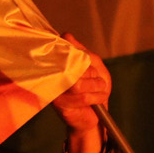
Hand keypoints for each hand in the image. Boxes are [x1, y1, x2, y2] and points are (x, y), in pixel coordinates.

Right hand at [52, 33, 110, 152]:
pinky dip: (96, 96)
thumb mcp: (94, 66)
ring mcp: (55, 92)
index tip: (88, 64)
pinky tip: (100, 98)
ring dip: (96, 86)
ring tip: (101, 89)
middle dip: (91, 73)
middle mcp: (52, 77)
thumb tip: (66, 35)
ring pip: (78, 84)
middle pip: (72, 68)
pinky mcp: (60, 106)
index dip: (76, 55)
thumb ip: (83, 52)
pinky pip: (81, 98)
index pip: (61, 52)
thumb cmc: (94, 89)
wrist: (94, 117)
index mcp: (58, 66)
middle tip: (98, 80)